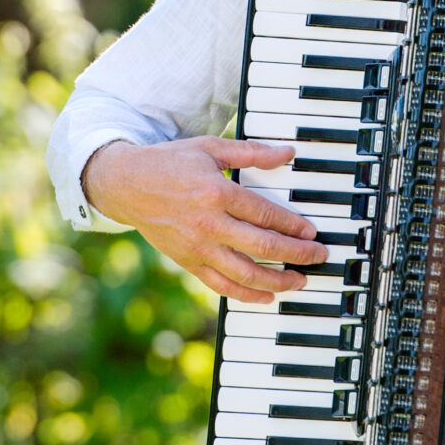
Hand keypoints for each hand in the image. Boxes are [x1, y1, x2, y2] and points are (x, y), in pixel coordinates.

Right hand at [81, 137, 328, 305]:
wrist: (126, 185)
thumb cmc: (170, 163)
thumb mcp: (210, 148)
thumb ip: (251, 152)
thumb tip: (287, 153)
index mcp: (217, 193)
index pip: (266, 215)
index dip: (294, 226)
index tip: (312, 232)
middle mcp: (209, 225)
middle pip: (263, 247)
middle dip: (297, 255)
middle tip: (318, 256)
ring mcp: (198, 248)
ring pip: (246, 273)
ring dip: (278, 281)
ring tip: (299, 280)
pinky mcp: (188, 262)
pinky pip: (222, 285)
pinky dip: (246, 294)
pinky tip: (267, 296)